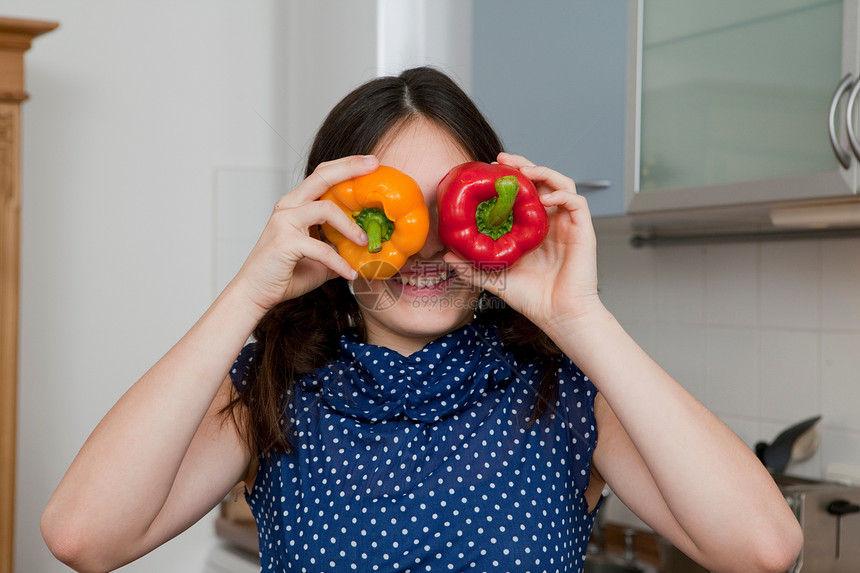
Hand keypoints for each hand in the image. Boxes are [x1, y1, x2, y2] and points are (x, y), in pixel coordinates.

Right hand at [230, 155, 376, 313]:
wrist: (255, 293)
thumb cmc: (284, 274)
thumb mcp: (319, 258)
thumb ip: (338, 248)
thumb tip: (366, 251)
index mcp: (296, 205)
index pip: (322, 176)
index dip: (347, 166)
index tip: (371, 162)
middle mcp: (289, 206)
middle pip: (322, 177)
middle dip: (350, 168)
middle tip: (375, 164)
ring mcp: (284, 221)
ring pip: (326, 209)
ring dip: (350, 226)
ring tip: (365, 242)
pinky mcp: (285, 241)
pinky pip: (322, 248)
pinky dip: (339, 262)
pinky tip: (350, 274)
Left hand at [445, 152, 603, 332]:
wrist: (558, 316)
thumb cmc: (532, 299)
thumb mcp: (494, 279)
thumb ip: (471, 267)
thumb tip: (446, 256)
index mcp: (532, 228)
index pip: (522, 193)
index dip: (508, 179)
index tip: (487, 171)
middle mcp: (550, 222)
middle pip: (541, 181)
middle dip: (522, 165)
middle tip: (501, 160)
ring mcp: (567, 225)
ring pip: (561, 184)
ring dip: (543, 172)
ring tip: (524, 171)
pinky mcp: (583, 231)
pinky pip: (577, 202)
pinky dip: (561, 194)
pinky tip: (545, 197)